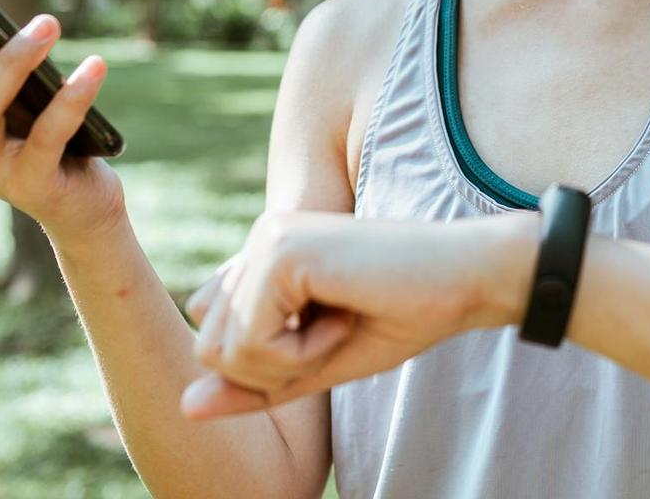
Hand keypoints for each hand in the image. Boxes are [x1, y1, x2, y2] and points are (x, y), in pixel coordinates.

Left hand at [179, 209, 535, 418]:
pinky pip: (252, 343)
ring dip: (286, 363)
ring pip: (222, 350)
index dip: (267, 364)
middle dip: (270, 369)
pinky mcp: (279, 253)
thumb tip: (185, 408)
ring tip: (340, 325)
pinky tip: (344, 318)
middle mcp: (258, 240)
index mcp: (265, 257)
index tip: (328, 336)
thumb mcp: (317, 366)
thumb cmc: (405, 315)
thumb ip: (253, 385)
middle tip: (335, 334)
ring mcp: (266, 241)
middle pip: (207, 348)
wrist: (465, 279)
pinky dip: (301, 354)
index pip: (213, 338)